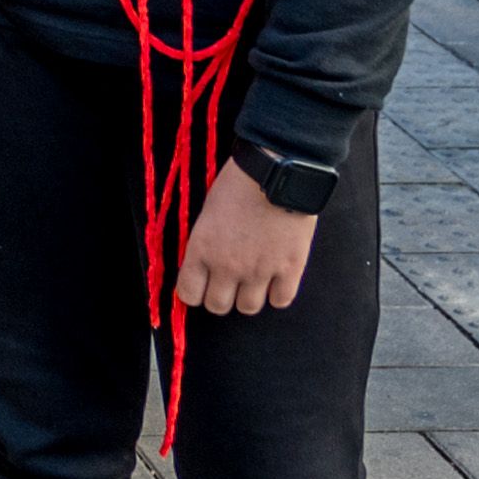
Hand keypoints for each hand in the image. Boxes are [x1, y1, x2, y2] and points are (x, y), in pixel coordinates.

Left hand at [172, 158, 320, 317]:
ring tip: (254, 280)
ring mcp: (260, 271)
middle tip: (228, 282)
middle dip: (221, 296)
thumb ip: (204, 242)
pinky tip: (277, 279)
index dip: (194, 292)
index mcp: (202, 250)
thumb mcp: (207, 211)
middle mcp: (228, 266)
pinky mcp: (289, 268)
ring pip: (249, 308)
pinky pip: (280, 300)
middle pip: (218, 306)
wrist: (278, 170)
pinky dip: (278, 293)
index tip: (201, 285)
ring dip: (249, 296)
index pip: (189, 294)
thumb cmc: (239, 182)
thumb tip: (203, 263)